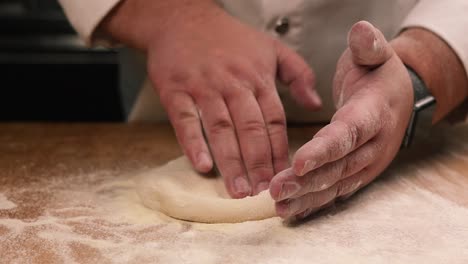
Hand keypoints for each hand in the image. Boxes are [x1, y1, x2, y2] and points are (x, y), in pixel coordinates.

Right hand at [100, 0, 321, 197]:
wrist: (182, 18)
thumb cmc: (229, 37)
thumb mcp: (271, 47)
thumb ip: (298, 73)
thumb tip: (316, 104)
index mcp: (258, 77)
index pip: (273, 120)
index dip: (280, 150)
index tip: (285, 176)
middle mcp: (233, 84)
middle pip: (250, 128)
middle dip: (258, 163)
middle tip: (262, 193)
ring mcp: (203, 87)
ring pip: (221, 128)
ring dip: (231, 161)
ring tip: (238, 190)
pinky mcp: (176, 89)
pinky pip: (186, 120)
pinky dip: (194, 143)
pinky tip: (202, 165)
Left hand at [270, 21, 413, 217]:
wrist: (397, 98)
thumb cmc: (377, 76)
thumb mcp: (375, 54)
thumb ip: (368, 46)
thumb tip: (360, 32)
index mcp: (375, 113)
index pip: (348, 134)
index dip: (325, 150)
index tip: (298, 163)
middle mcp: (374, 144)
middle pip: (338, 166)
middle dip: (306, 181)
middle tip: (276, 190)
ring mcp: (368, 163)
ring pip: (336, 184)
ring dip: (307, 197)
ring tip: (279, 207)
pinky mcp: (359, 173)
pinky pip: (337, 191)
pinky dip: (315, 202)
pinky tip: (294, 212)